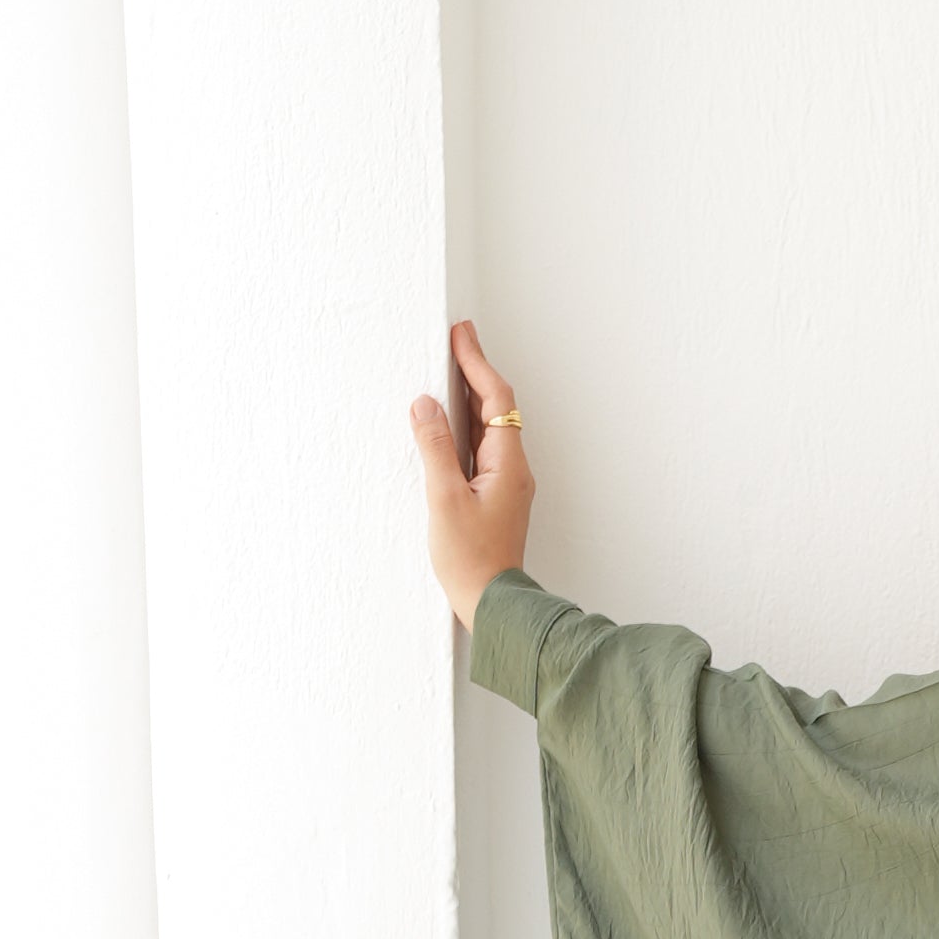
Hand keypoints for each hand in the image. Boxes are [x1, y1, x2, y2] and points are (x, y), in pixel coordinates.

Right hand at [411, 319, 534, 630]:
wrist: (493, 604)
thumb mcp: (444, 499)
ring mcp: (506, 484)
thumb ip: (434, 447)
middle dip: (476, 371)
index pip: (497, 399)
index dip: (477, 363)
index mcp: (508, 464)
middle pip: (497, 408)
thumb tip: (424, 403)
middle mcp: (514, 470)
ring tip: (450, 367)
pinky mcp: (495, 497)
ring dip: (471, 395)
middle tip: (456, 339)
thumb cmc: (471, 560)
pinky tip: (450, 421)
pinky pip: (482, 448)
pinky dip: (467, 424)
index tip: (460, 335)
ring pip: (490, 427)